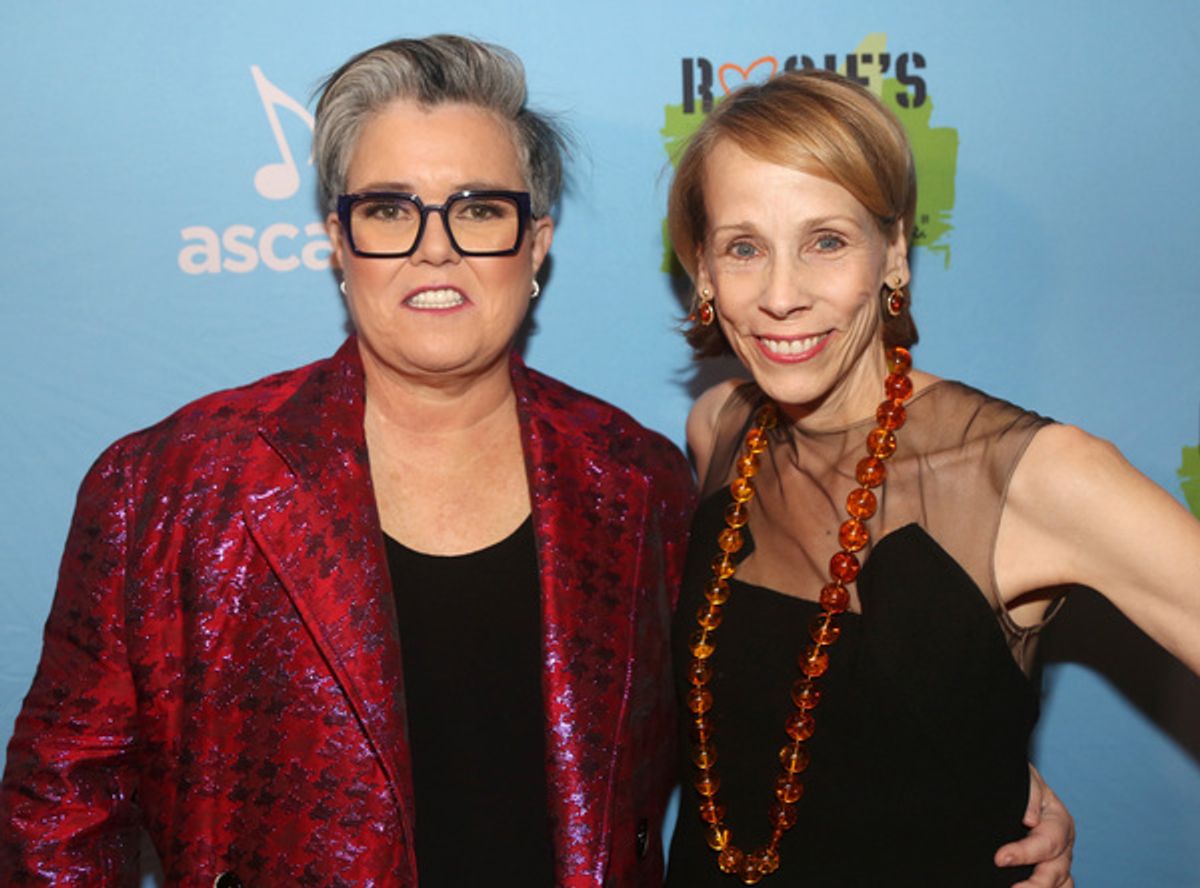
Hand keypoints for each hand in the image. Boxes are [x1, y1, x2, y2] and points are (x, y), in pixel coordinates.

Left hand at [994, 764, 1074, 886]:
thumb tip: (1031, 819)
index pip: (1048, 843)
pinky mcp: (1047, 874)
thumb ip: (1029, 793)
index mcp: (1059, 821)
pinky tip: (1017, 887)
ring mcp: (1057, 862)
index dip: (1024, 853)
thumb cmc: (1016, 783)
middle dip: (1036, 884)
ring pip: (1060, 884)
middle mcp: (1063, 846)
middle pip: (1056, 872)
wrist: (1008, 788)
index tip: (1000, 859)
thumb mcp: (1024, 780)